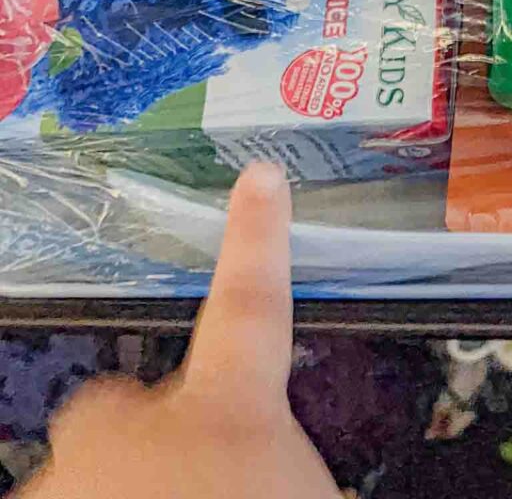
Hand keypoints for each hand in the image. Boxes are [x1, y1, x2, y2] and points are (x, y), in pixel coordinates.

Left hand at [19, 163, 339, 498]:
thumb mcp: (307, 493)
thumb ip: (288, 456)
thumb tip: (287, 458)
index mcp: (231, 415)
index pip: (254, 305)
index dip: (259, 238)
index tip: (261, 178)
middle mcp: (139, 427)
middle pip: (145, 402)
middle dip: (166, 433)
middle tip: (211, 481)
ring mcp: (72, 471)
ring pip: (103, 465)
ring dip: (139, 488)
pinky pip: (69, 497)